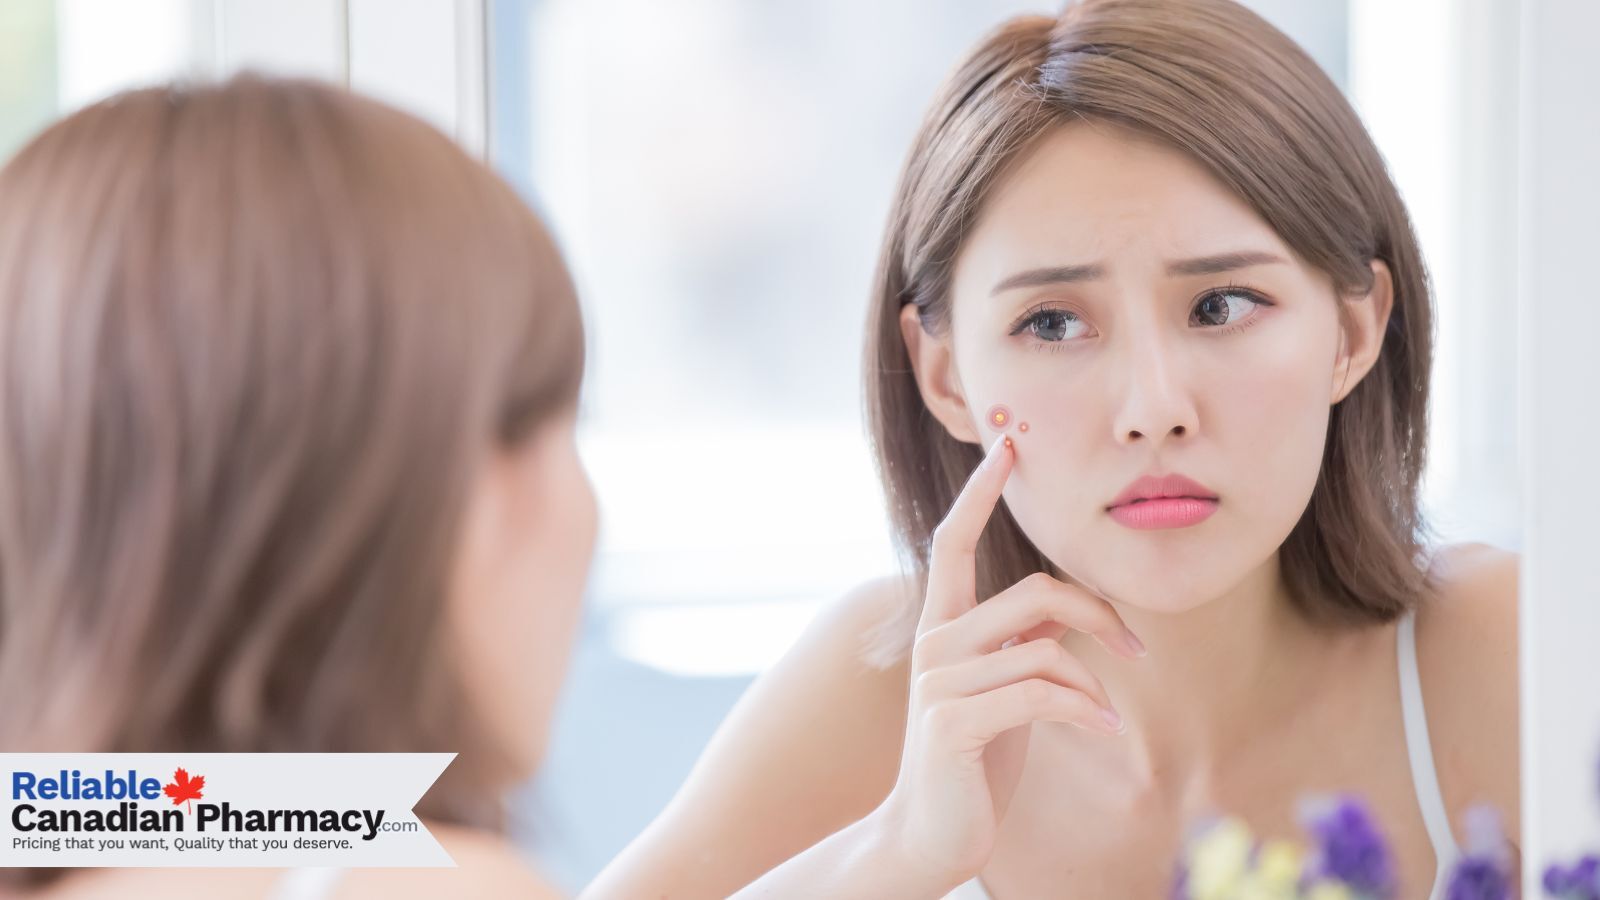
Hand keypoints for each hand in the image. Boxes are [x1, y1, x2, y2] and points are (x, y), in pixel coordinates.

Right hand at [873, 434, 1146, 887]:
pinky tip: (1105, 731)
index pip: (953, 540)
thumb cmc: (973, 758)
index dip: (980, 490)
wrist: (928, 833)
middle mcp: (933, 644)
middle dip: (1098, 615)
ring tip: (1106, 716)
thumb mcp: (1000, 689)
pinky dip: (1087, 711)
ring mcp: (939, 683)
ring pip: (1045, 649)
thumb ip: (1020, 641)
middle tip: (1136, 652)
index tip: (1009, 444)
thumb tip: (1067, 610)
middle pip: (1034, 592)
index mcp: (942, 626)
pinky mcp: (954, 723)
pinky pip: (1042, 695)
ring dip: (1094, 685)